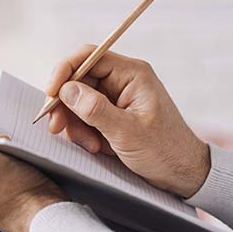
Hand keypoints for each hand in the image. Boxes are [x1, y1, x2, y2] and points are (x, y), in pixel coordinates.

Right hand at [46, 44, 209, 197]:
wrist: (181, 174)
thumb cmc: (164, 151)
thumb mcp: (127, 132)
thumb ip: (95, 109)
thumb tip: (66, 90)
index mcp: (132, 74)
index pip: (88, 57)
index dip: (64, 71)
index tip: (50, 93)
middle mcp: (122, 80)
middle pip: (77, 80)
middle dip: (65, 104)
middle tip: (56, 127)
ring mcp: (114, 97)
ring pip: (76, 100)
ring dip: (74, 123)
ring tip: (90, 145)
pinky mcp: (109, 114)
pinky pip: (83, 115)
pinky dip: (81, 131)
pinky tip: (94, 146)